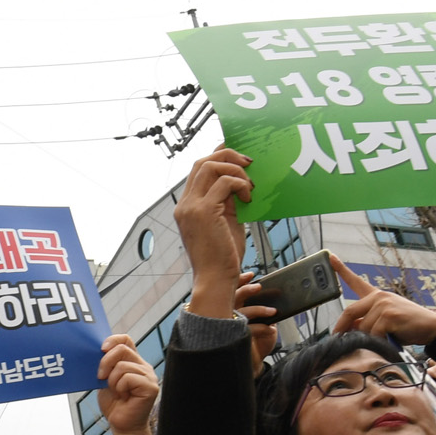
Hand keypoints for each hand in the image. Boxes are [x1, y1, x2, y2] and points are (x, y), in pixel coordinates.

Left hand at [96, 334, 158, 434]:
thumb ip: (105, 365)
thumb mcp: (105, 380)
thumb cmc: (114, 404)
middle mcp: (143, 366)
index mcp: (133, 361)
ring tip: (117, 392)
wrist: (121, 425)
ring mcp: (149, 376)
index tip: (101, 349)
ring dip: (112, 381)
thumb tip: (96, 351)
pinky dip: (120, 388)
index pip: (126, 339)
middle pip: (122, 349)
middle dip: (105, 362)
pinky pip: (128, 378)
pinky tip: (124, 397)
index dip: (112, 340)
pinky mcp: (150, 387)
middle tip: (101, 377)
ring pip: (122, 365)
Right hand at [174, 147, 251, 318]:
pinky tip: (248, 198)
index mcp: (187, 207)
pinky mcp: (204, 211)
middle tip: (249, 163)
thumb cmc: (222, 258)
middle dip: (227, 155)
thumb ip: (227, 202)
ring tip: (250, 185)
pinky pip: (224, 182)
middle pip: (201, 161)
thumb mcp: (225, 223)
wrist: (216, 280)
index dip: (217, 156)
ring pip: (210, 166)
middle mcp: (185, 204)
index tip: (236, 153)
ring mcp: (191, 206)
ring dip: (235, 169)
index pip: (198, 170)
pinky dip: (241, 184)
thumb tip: (240, 183)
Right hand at [234, 272, 277, 373]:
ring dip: (258, 309)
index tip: (251, 275)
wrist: (253, 365)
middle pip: (232, 297)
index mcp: (231, 310)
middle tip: (259, 287)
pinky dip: (262, 327)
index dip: (239, 281)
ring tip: (272, 311)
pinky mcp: (236, 339)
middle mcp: (226, 316)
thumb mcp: (264, 324)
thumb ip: (264, 311)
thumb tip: (275, 298)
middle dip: (246, 289)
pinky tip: (271, 329)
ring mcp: (230, 327)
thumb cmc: (256, 344)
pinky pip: (249, 328)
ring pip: (241, 311)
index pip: (231, 292)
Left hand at [329, 255, 435, 343]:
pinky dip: (378, 342)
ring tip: (384, 340)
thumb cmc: (408, 326)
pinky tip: (390, 341)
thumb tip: (348, 328)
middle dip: (341, 328)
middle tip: (337, 339)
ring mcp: (383, 304)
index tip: (330, 257)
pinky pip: (373, 334)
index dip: (341, 269)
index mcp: (376, 296)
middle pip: (349, 312)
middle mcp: (378, 297)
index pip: (356, 281)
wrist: (433, 328)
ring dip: (369, 339)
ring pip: (362, 328)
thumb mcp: (384, 322)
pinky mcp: (389, 315)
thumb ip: (367, 321)